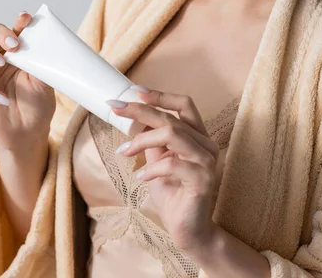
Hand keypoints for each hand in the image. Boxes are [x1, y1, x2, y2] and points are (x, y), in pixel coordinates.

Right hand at [0, 12, 55, 152]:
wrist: (30, 132)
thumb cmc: (39, 103)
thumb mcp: (46, 83)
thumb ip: (44, 64)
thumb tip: (49, 47)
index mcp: (19, 51)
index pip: (16, 29)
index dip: (19, 21)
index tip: (25, 18)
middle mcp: (1, 56)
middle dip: (0, 34)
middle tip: (13, 44)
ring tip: (1, 63)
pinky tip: (3, 99)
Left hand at [109, 89, 218, 253]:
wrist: (188, 230)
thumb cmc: (172, 192)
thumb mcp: (157, 159)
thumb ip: (151, 138)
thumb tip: (133, 115)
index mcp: (197, 135)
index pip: (184, 105)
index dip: (161, 96)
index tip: (136, 91)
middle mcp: (206, 144)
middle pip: (171, 118)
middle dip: (140, 111)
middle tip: (115, 108)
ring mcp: (207, 161)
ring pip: (172, 135)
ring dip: (142, 140)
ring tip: (125, 151)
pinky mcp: (203, 180)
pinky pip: (173, 164)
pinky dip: (152, 169)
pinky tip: (141, 177)